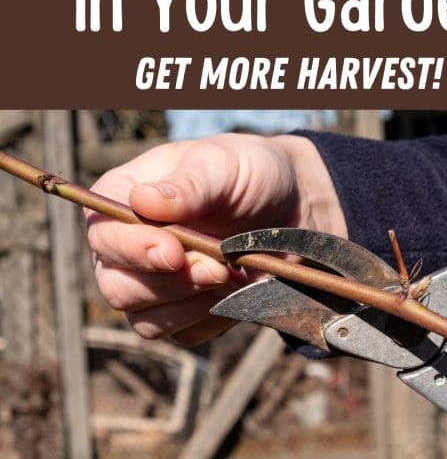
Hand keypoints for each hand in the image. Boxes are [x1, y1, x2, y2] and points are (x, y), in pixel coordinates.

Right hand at [86, 133, 344, 346]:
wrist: (291, 205)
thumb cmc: (250, 172)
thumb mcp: (224, 165)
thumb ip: (189, 184)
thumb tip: (142, 201)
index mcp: (124, 195)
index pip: (102, 232)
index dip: (131, 249)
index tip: (174, 252)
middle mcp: (126, 244)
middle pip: (117, 286)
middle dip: (170, 284)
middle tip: (219, 267)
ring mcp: (149, 284)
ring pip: (145, 321)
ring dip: (192, 303)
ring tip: (234, 274)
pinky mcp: (179, 315)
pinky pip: (182, 335)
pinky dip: (213, 315)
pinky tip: (238, 287)